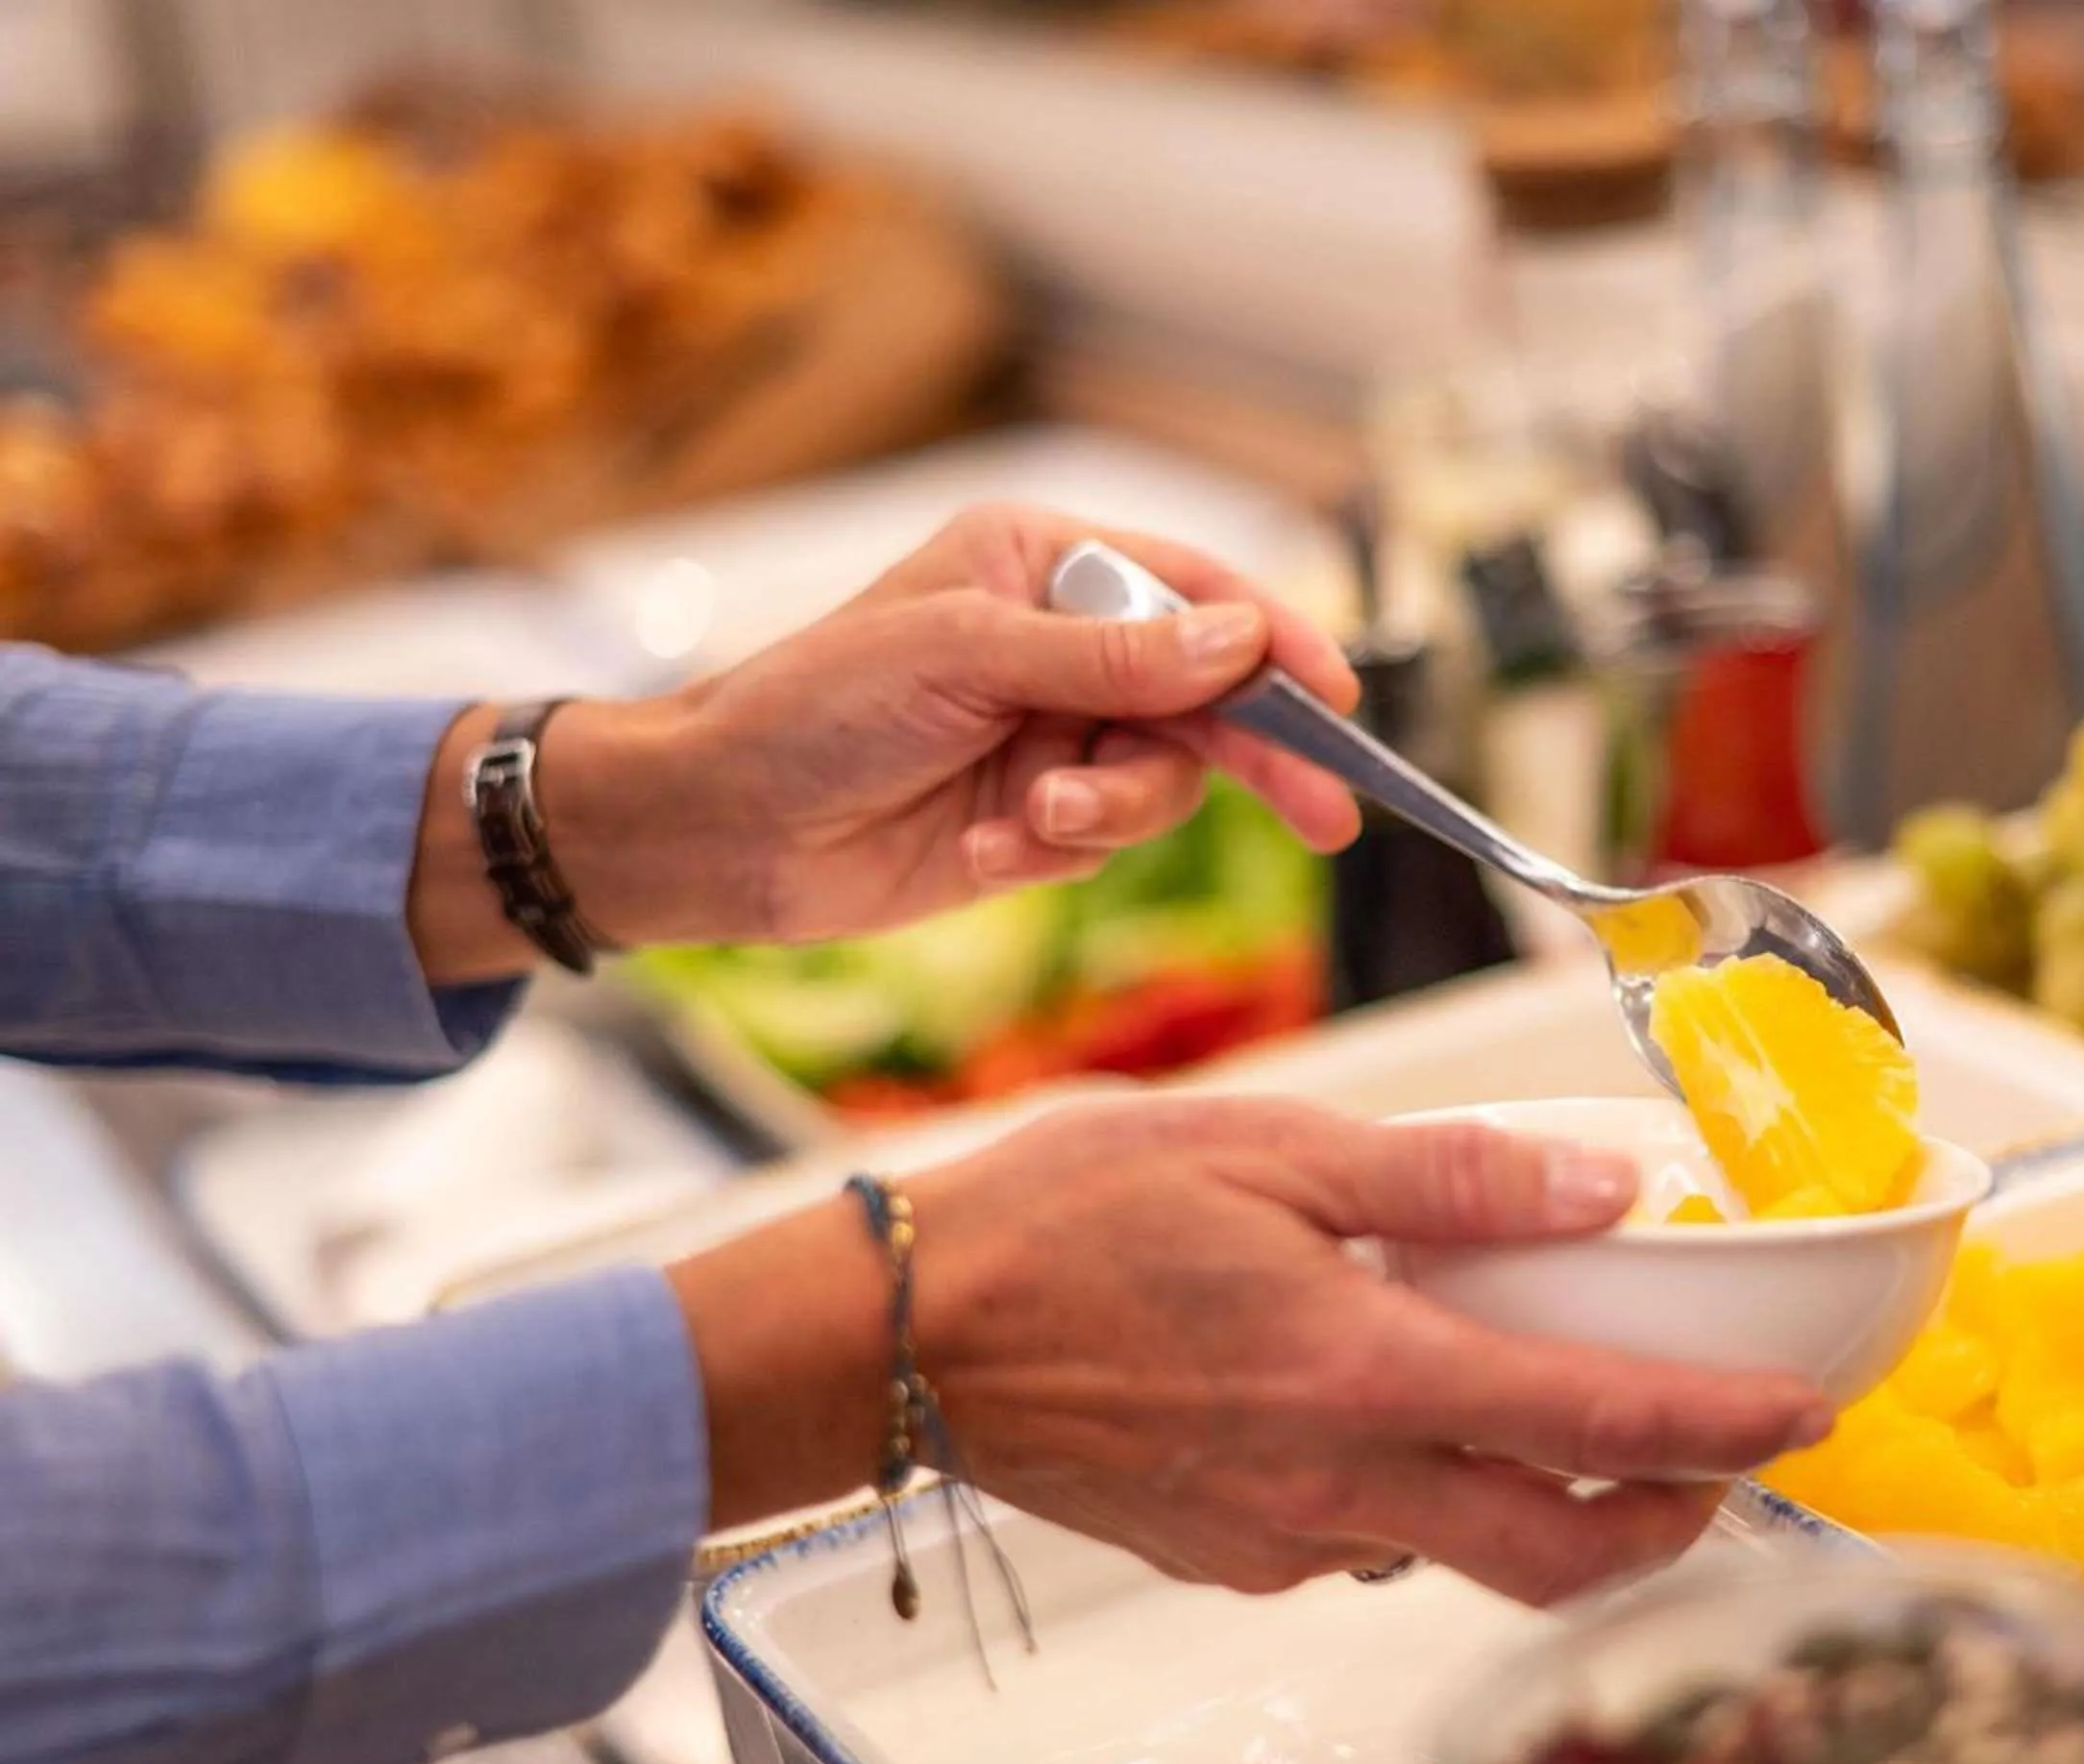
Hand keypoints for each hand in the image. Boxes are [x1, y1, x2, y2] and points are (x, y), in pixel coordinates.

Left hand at [410, 504, 1362, 979]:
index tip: (1336, 698)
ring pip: (1163, 780)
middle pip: (1207, 696)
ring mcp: (1053, 734)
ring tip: (1035, 820)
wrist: (721, 826)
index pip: (1196, 592)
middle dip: (1254, 756)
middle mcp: (1061, 645)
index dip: (1275, 642)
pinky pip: (1104, 840)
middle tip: (1322, 817)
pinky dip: (1056, 850)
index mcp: (1044, 565)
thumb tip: (1242, 639)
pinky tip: (986, 847)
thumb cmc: (812, 706)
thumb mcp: (966, 658)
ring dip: (1110, 811)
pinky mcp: (1036, 818)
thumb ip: (1111, 657)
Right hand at [667, 1099, 1834, 1606]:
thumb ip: (1449, 1180)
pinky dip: (1420, 1495)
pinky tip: (1387, 1408)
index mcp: (1365, 1379)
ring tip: (1550, 1407)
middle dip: (1670, 1523)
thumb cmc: (1062, 1222)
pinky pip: (1365, 1545)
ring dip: (1541, 1506)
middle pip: (1560, 1557)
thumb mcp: (1268, 1150)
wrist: (897, 1334)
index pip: (1598, 1434)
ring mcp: (1279, 1540)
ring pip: (1461, 1557)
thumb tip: (1601, 1191)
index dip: (1728, 1434)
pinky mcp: (1224, 1557)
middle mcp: (1337, 1489)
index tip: (1808, 1419)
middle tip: (1718, 1459)